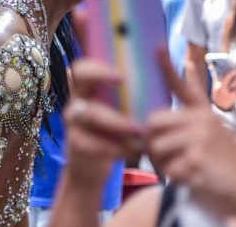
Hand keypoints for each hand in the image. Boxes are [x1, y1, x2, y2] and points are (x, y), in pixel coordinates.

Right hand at [62, 59, 142, 190]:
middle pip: (79, 75)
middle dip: (102, 76)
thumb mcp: (121, 115)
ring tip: (139, 131)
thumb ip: (135, 98)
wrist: (91, 169)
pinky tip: (132, 151)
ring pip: (91, 112)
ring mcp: (73, 120)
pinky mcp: (75, 142)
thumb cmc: (114, 135)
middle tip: (125, 83)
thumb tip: (162, 74)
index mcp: (89, 89)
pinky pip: (93, 142)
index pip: (85, 67)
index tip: (123, 75)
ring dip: (118, 121)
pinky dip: (115, 148)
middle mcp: (77, 99)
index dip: (99, 66)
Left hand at [146, 49, 235, 221]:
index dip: (167, 67)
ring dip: (163, 164)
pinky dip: (174, 179)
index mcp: (204, 114)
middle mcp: (202, 121)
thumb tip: (157, 117)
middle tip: (165, 158)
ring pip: (156, 147)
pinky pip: (167, 168)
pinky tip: (192, 181)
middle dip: (152, 143)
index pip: (183, 87)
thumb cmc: (228, 169)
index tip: (157, 47)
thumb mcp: (216, 137)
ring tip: (183, 171)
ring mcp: (199, 138)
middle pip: (153, 123)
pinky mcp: (196, 159)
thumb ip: (190, 124)